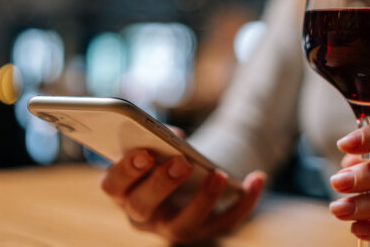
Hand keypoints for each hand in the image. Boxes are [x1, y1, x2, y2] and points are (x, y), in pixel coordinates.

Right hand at [100, 126, 265, 242]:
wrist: (190, 180)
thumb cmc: (166, 156)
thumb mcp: (158, 145)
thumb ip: (159, 137)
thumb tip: (175, 138)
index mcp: (124, 191)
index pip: (112, 187)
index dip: (125, 171)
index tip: (145, 152)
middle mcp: (143, 216)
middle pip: (143, 207)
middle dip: (161, 184)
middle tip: (182, 163)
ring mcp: (174, 228)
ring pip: (184, 225)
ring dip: (202, 200)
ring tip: (218, 174)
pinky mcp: (206, 231)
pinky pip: (226, 221)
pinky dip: (245, 201)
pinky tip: (257, 177)